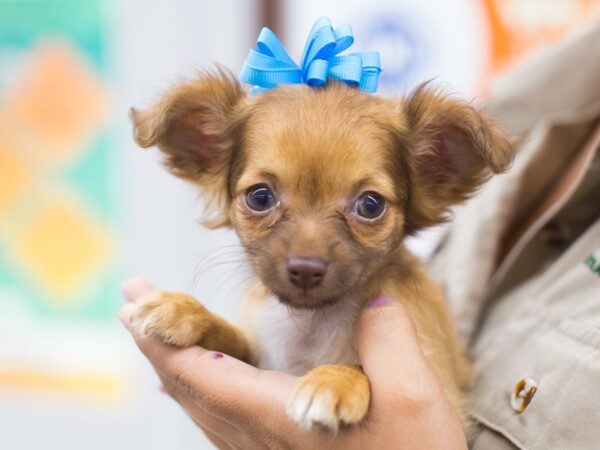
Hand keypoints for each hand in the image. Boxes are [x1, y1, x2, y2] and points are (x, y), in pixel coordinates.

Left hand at [119, 279, 466, 449]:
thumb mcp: (412, 398)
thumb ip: (388, 338)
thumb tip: (375, 300)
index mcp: (278, 419)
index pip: (201, 373)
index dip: (164, 336)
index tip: (135, 303)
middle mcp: (259, 441)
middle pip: (188, 390)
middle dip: (155, 345)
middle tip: (131, 307)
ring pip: (201, 410)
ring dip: (172, 368)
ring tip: (155, 340)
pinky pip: (219, 424)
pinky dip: (198, 395)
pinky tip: (201, 388)